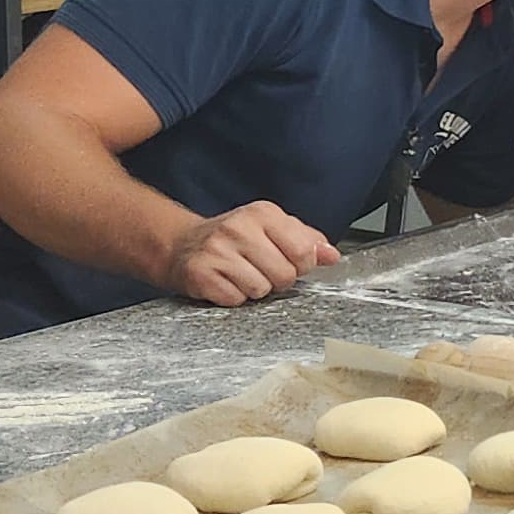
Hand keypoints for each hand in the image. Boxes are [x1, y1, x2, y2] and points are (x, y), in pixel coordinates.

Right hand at [161, 202, 341, 303]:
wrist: (181, 245)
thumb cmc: (234, 239)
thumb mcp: (272, 229)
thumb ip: (306, 240)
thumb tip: (332, 255)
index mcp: (263, 213)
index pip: (303, 251)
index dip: (302, 265)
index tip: (290, 262)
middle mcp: (238, 228)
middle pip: (284, 274)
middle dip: (278, 280)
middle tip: (261, 269)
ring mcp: (216, 251)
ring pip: (261, 290)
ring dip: (255, 289)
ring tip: (241, 274)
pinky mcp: (200, 274)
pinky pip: (235, 300)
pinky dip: (234, 297)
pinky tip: (225, 282)